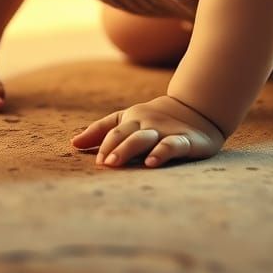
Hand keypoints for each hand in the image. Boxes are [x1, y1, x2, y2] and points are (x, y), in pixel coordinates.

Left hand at [70, 94, 226, 168]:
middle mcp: (146, 124)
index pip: (112, 131)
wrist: (197, 108)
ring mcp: (164, 131)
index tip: (97, 162)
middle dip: (113, 148)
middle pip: (125, 134)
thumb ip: (101, 131)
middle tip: (103, 164)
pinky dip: (161, 152)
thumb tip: (74, 143)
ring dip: (128, 149)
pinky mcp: (185, 140)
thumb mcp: (127, 120)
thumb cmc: (154, 119)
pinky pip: (172, 145)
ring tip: (115, 162)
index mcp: (131, 120)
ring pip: (144, 138)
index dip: (104, 145)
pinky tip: (152, 162)